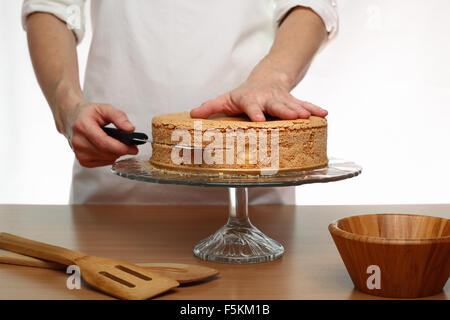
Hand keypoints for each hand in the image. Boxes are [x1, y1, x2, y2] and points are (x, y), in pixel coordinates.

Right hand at [63, 102, 137, 167]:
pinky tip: (110, 149)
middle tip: (131, 145)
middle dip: (122, 150)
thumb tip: (130, 129)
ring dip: (117, 153)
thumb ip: (119, 117)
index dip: (121, 147)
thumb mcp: (105, 108)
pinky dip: (110, 157)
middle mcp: (78, 141)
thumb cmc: (89, 114)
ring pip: (106, 159)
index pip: (104, 143)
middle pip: (106, 153)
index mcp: (82, 126)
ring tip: (119, 144)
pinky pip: (102, 163)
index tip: (134, 148)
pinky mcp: (82, 161)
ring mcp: (79, 153)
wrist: (72, 119)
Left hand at [190, 73, 327, 121]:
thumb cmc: (243, 94)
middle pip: (276, 105)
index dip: (256, 113)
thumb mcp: (226, 99)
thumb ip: (211, 107)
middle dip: (284, 112)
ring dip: (301, 111)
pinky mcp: (293, 101)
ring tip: (309, 117)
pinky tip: (324, 114)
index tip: (260, 121)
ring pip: (292, 105)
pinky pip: (305, 104)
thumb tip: (192, 115)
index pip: (252, 107)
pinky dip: (315, 109)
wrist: (266, 78)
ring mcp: (282, 99)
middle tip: (293, 118)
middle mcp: (268, 99)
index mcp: (250, 100)